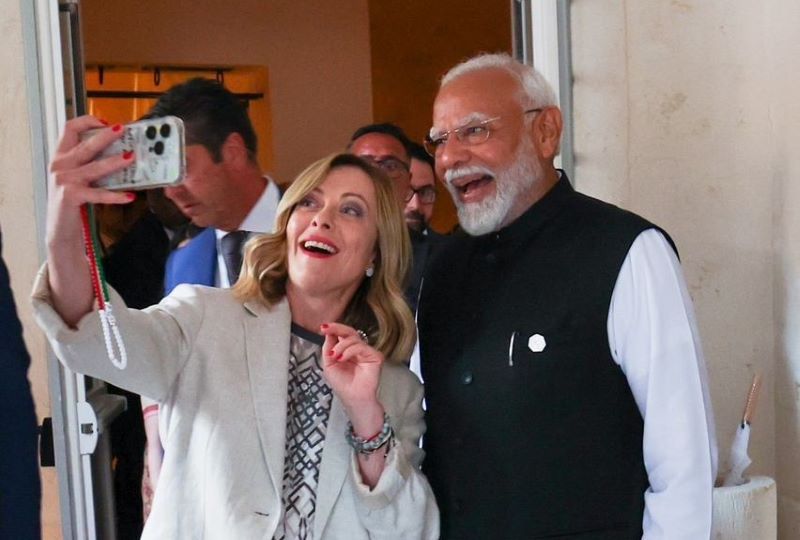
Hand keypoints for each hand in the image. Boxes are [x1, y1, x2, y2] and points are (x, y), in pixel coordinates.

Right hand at [45, 116, 135, 324]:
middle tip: (123, 130)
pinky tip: (130, 196)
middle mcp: (60, 165)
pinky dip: (116, 195)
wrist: (60, 229)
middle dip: (105, 135)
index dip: (88, 122)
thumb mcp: (78, 177)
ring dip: (114, 162)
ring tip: (132, 157)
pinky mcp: (72, 196)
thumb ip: (90, 163)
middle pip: (85, 144)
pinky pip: (99, 194)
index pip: (70, 128)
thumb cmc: (73, 201)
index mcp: (61, 156)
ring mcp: (64, 180)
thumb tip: (121, 151)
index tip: (106, 122)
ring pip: (94, 167)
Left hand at [320, 322, 384, 435]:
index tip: (322, 327)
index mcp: (347, 350)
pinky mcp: (375, 356)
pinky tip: (343, 358)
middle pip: (349, 332)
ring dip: (341, 346)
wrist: (352, 398)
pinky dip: (350, 351)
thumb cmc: (342, 384)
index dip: (333, 329)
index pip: (342, 335)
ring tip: (335, 356)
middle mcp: (358, 349)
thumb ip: (328, 348)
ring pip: (354, 339)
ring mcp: (367, 352)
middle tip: (326, 329)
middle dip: (337, 328)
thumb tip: (328, 332)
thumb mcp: (329, 364)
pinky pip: (361, 347)